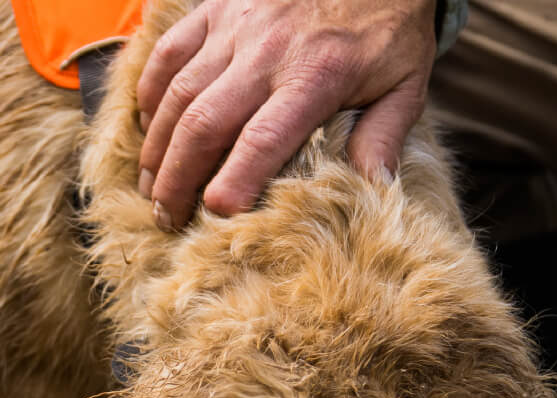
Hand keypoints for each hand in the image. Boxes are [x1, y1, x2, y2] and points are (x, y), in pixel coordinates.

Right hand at [136, 0, 437, 228]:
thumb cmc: (388, 24)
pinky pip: (169, 54)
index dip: (234, 181)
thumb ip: (385, 137)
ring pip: (177, 93)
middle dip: (177, 178)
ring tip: (150, 187)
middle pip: (204, 123)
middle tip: (167, 218)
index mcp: (316, 76)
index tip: (215, 214)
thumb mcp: (406, 81)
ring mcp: (234, 27)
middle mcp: (267, 52)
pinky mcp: (215, 8)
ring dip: (157, 146)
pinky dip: (151, 94)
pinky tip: (149, 128)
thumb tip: (373, 191)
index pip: (263, 138)